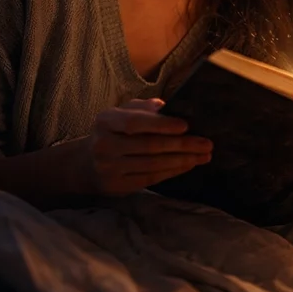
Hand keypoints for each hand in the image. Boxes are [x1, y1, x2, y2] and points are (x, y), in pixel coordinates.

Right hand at [59, 98, 212, 196]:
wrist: (86, 163)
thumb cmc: (114, 131)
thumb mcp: (122, 113)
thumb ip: (143, 108)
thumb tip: (166, 106)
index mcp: (106, 120)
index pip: (135, 123)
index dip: (161, 125)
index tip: (186, 125)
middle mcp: (104, 144)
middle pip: (149, 146)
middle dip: (182, 145)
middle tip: (206, 143)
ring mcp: (109, 167)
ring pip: (153, 164)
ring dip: (182, 160)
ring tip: (204, 155)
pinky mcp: (117, 185)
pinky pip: (151, 178)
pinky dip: (172, 171)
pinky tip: (188, 165)